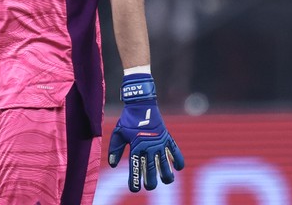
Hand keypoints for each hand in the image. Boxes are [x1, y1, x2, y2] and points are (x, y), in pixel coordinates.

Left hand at [107, 74, 184, 190]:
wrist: (141, 104)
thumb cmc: (128, 119)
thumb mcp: (119, 133)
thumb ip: (115, 149)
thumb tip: (113, 164)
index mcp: (136, 146)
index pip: (135, 167)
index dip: (135, 179)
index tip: (135, 189)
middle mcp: (148, 146)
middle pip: (151, 169)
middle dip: (150, 181)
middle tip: (149, 187)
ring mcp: (159, 143)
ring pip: (165, 164)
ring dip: (167, 174)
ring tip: (166, 181)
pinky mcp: (167, 138)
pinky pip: (175, 151)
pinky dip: (178, 160)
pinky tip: (178, 168)